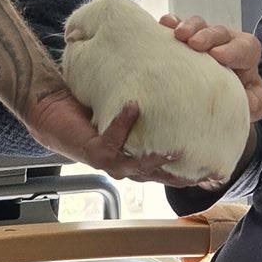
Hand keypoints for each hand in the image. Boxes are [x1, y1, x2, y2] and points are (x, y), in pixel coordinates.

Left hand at [26, 86, 190, 182]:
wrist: (49, 107)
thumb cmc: (85, 106)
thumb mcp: (121, 109)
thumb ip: (145, 107)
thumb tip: (173, 86)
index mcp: (131, 158)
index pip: (163, 171)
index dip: (187, 174)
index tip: (212, 172)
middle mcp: (122, 164)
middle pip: (155, 176)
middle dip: (179, 175)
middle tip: (205, 169)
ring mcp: (108, 160)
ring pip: (136, 167)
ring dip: (155, 159)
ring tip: (175, 148)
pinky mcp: (92, 152)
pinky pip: (112, 140)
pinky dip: (123, 123)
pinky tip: (134, 106)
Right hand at [160, 15, 261, 122]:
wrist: (224, 99)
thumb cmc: (241, 97)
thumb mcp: (255, 103)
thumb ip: (255, 103)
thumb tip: (245, 103)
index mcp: (246, 55)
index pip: (245, 47)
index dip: (232, 49)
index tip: (218, 56)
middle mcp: (225, 42)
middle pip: (219, 32)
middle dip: (207, 36)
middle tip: (194, 43)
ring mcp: (204, 38)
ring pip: (199, 25)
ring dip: (188, 27)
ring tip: (178, 34)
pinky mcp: (184, 39)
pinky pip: (178, 26)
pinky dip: (171, 24)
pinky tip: (163, 24)